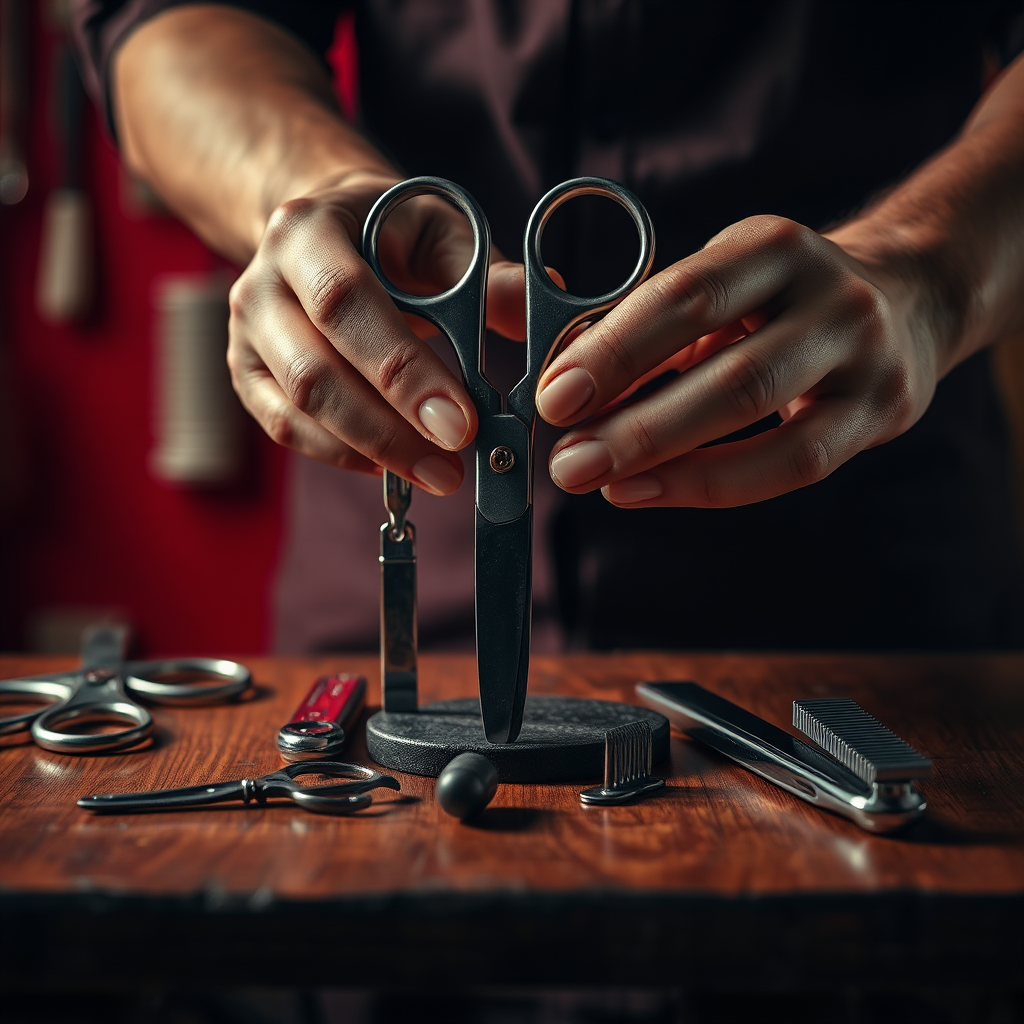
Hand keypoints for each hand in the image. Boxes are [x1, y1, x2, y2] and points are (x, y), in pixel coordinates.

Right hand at [227, 171, 526, 493]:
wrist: (329, 232)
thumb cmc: (395, 235)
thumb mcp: (445, 234)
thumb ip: (490, 271)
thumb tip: (547, 290)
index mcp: (308, 229)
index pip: (345, 304)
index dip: (402, 371)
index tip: (462, 424)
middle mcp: (262, 281)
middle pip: (316, 372)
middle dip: (390, 429)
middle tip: (455, 468)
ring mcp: (247, 333)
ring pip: (298, 409)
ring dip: (372, 451)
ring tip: (439, 474)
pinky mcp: (247, 374)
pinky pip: (286, 429)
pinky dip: (342, 454)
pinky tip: (392, 465)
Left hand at [535, 215, 939, 507]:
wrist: (904, 300)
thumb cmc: (773, 304)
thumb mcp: (711, 289)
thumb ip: (632, 325)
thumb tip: (545, 368)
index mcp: (771, 248)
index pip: (684, 296)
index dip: (613, 352)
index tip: (553, 398)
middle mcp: (831, 296)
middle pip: (730, 374)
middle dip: (637, 427)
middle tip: (566, 462)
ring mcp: (866, 357)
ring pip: (764, 423)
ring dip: (669, 461)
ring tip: (600, 482)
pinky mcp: (881, 413)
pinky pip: (792, 466)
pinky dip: (711, 484)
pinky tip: (648, 490)